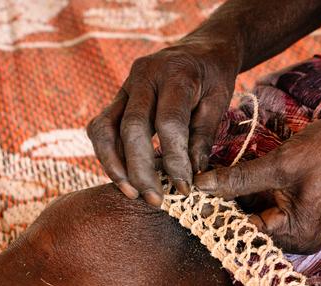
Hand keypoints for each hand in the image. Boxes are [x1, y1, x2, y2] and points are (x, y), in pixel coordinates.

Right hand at [87, 40, 239, 206]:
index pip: (169, 123)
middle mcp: (144, 76)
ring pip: (105, 128)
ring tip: (132, 193)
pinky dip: (108, 155)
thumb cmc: (213, 79)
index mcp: (176, 74)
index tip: (184, 189)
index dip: (175, 160)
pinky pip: (101, 128)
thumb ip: (203, 137)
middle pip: (131, 128)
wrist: (200, 49)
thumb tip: (192, 176)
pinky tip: (124, 177)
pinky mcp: (116, 98)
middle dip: (140, 170)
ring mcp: (125, 86)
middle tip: (154, 200)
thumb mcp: (218, 103)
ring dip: (114, 166)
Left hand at [194, 111, 320, 253]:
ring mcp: (303, 227)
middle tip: (198, 185)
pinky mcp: (304, 213)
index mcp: (297, 235)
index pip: (246, 230)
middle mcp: (300, 239)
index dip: (217, 213)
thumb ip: (239, 179)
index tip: (191, 199)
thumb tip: (201, 186)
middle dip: (227, 204)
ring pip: (259, 214)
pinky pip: (272, 207)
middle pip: (251, 225)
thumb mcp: (280, 164)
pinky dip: (256, 193)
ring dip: (239, 197)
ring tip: (213, 178)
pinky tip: (237, 176)